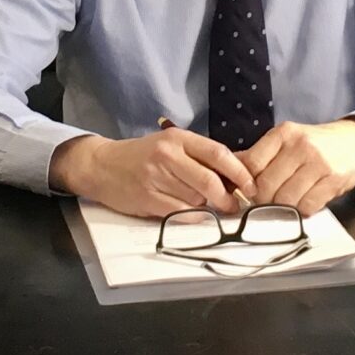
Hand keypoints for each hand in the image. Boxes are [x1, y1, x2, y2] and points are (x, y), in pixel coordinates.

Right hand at [50, 127, 254, 219]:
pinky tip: (187, 211)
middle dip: (228, 198)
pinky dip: (191, 216)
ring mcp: (156, 178)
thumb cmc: (142, 156)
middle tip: (234, 206)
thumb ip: (199, 156)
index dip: (240, 173)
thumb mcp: (171, 144)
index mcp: (178, 138)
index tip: (251, 186)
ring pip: (197, 200)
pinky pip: (180, 213)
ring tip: (198, 201)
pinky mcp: (147, 198)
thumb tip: (237, 175)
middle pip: (210, 181)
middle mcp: (168, 156)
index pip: (218, 154)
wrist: (102, 165)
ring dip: (205, 206)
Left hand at [243, 119, 354, 216]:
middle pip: (266, 186)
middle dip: (263, 200)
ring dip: (283, 208)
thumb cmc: (316, 143)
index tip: (249, 191)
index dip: (246, 183)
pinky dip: (302, 211)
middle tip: (268, 201)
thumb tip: (229, 169)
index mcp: (283, 134)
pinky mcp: (333, 181)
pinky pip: (307, 206)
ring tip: (287, 202)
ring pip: (286, 200)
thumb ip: (260, 154)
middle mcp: (300, 146)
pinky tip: (305, 202)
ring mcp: (318, 163)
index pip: (251, 164)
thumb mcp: (287, 139)